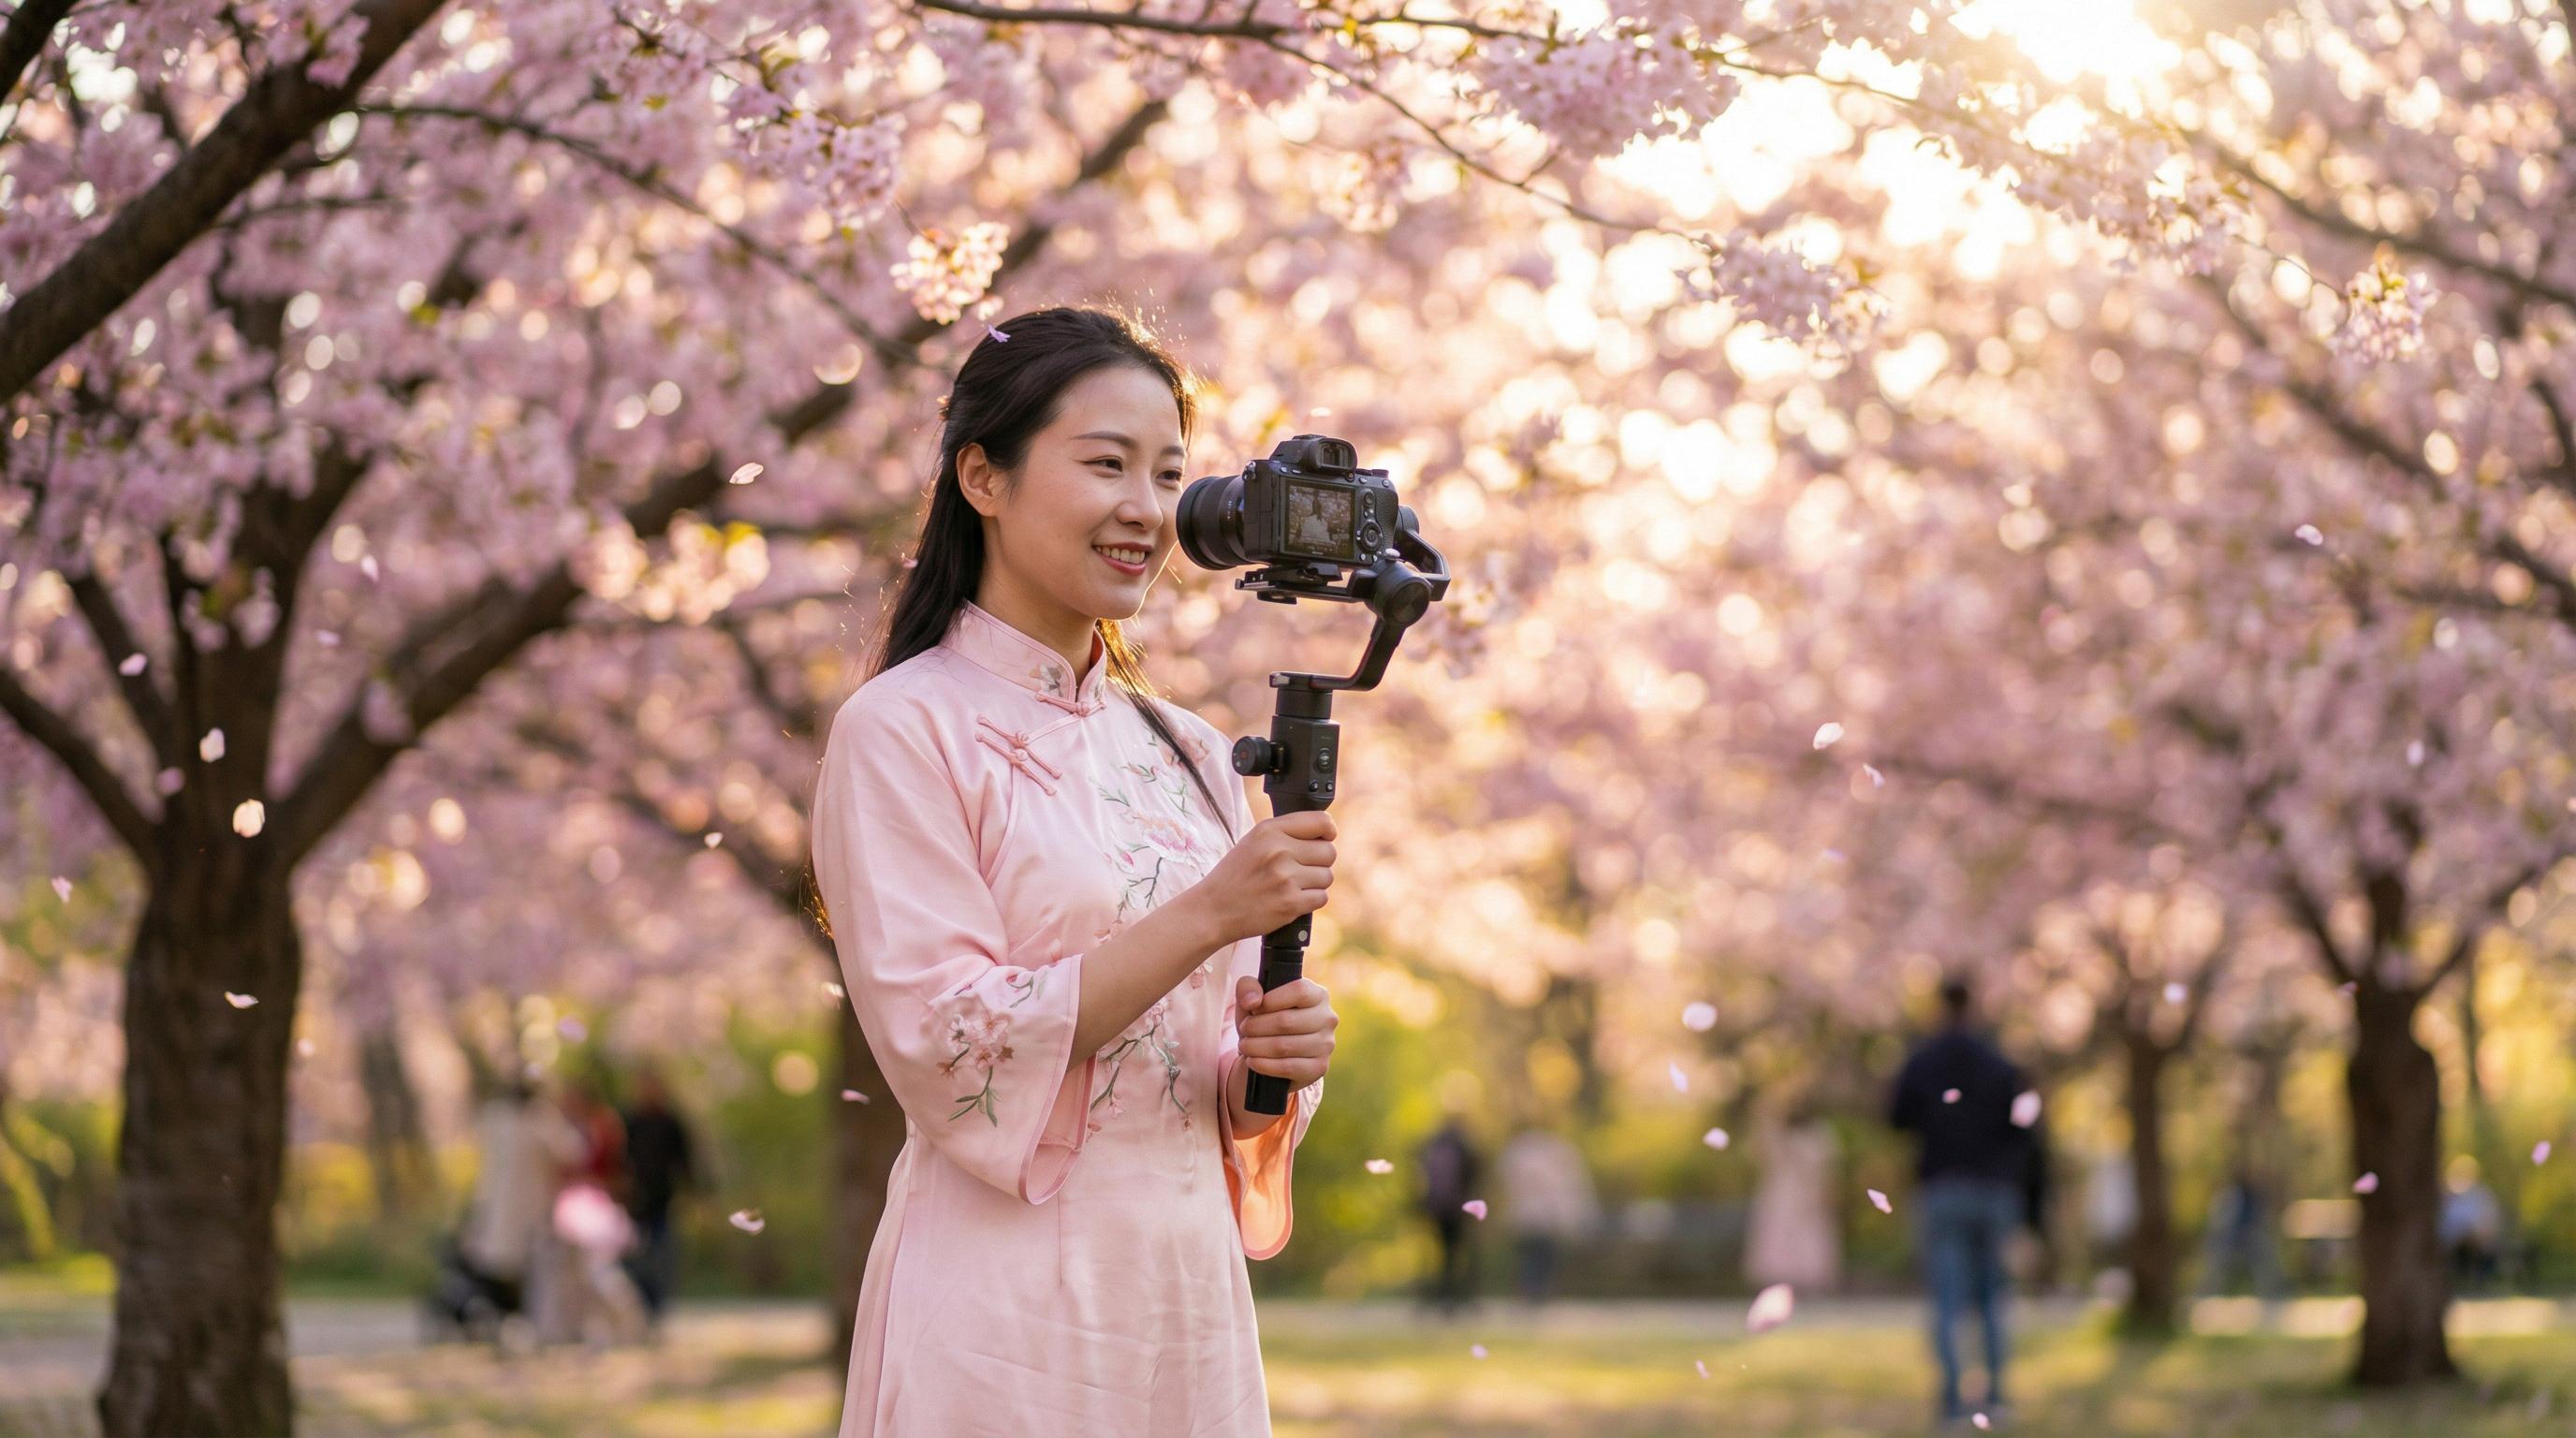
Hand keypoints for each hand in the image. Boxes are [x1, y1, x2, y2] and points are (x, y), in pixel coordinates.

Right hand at [1190, 811, 1335, 946]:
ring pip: (1327, 876)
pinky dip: (1310, 901)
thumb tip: (1326, 831)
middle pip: (1329, 851)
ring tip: (1292, 885)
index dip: (1328, 831)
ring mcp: (1285, 878)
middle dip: (1320, 861)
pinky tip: (1291, 899)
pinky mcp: (1290, 903)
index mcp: (1269, 830)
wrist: (1213, 909)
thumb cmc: (1235, 875)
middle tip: (1301, 868)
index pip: (1321, 822)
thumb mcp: (1254, 841)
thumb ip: (1286, 832)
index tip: (1325, 838)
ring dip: (1314, 883)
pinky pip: (1321, 897)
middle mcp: (1279, 851)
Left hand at [1233, 976, 1336, 1092]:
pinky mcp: (1319, 1068)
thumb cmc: (1264, 1020)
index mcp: (1318, 995)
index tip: (1254, 1008)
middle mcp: (1327, 1018)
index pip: (1299, 991)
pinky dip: (1264, 1065)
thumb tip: (1252, 1001)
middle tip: (1244, 1030)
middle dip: (1255, 1027)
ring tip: (1244, 1045)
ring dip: (1256, 1047)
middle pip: (1286, 1021)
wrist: (1271, 1054)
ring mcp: (1326, 1045)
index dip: (1271, 1000)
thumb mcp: (1252, 999)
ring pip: (1284, 1046)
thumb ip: (1247, 988)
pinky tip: (1252, 1061)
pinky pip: (1288, 1067)